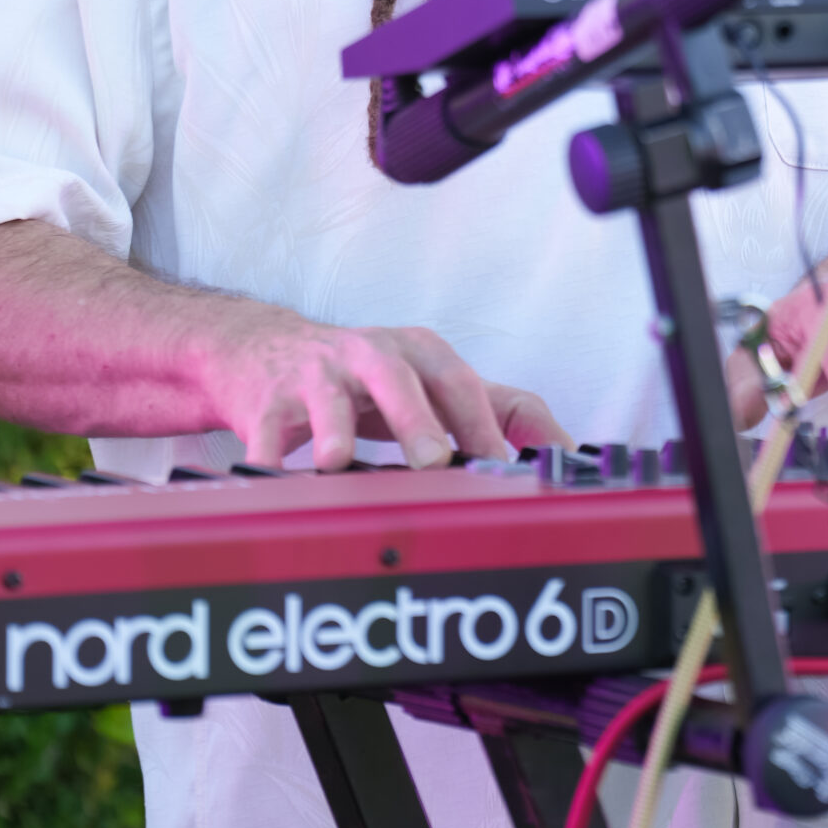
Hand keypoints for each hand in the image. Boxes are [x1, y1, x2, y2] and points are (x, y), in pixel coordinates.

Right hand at [205, 310, 569, 471]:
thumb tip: (565, 450)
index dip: (481, 423)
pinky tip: (268, 477)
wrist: (262, 349)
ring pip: (327, 398)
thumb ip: (495, 410)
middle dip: (415, 418)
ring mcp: (315, 374)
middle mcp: (369, 355)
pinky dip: (267, 455)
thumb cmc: (363, 376)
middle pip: (397, 378)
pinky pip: (265, 430)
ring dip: (335, 430)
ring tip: (335, 461)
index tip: (498, 467)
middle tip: (431, 459)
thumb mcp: (429, 381)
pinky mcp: (265, 399)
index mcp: (417, 353)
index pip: (459, 382)